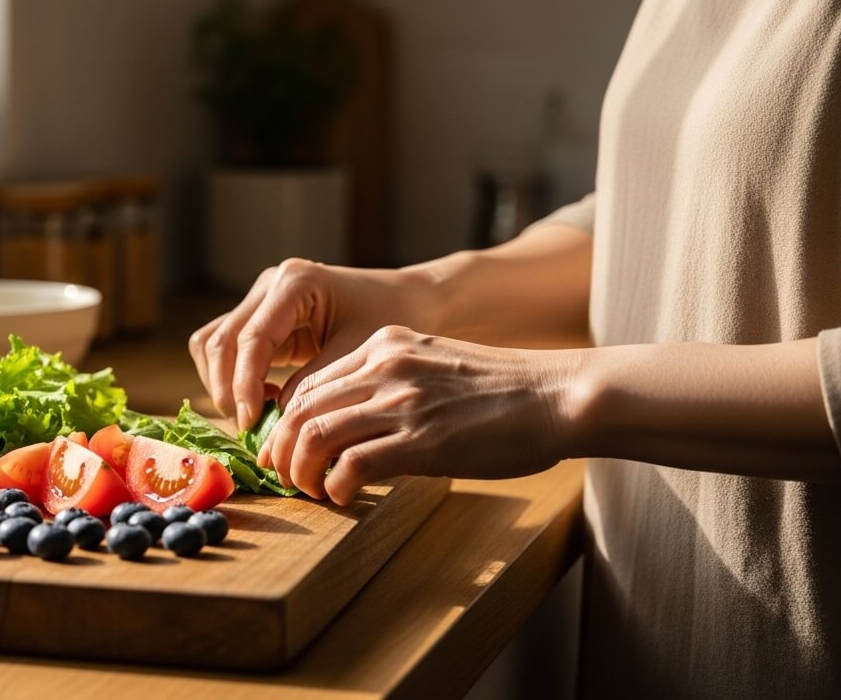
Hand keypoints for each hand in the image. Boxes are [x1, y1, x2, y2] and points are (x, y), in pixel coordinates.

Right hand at [188, 259, 442, 430]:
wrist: (407, 298)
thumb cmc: (392, 318)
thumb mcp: (356, 353)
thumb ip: (313, 384)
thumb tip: (274, 422)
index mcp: (295, 283)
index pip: (252, 339)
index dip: (244, 384)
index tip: (250, 423)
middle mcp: (269, 285)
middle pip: (218, 340)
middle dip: (226, 388)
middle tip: (249, 428)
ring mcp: (260, 300)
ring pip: (211, 344)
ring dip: (222, 383)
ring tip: (256, 414)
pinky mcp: (260, 319)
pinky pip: (226, 349)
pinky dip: (231, 378)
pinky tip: (262, 399)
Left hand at [260, 325, 582, 503]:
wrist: (558, 395)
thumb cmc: (506, 391)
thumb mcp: (436, 366)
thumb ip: (394, 383)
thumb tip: (357, 426)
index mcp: (386, 344)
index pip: (312, 383)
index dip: (287, 422)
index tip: (284, 448)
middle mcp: (385, 365)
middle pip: (302, 408)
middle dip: (282, 448)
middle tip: (283, 475)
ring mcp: (401, 401)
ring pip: (316, 435)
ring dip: (301, 470)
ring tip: (309, 490)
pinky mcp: (420, 439)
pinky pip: (351, 464)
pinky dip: (336, 486)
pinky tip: (343, 497)